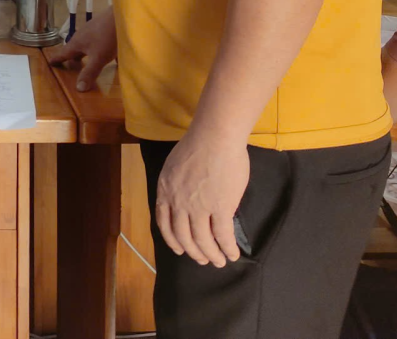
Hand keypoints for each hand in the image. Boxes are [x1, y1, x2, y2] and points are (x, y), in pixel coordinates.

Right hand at [47, 9, 116, 91]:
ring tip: (87, 59)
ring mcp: (93, 30)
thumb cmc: (107, 37)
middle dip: (72, 57)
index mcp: (77, 43)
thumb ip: (89, 73)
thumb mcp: (98, 58)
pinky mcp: (103, 27)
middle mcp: (82, 36)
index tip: (50, 62)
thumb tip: (78, 89)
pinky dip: (99, 48)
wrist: (122, 15)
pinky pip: (98, 40)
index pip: (63, 53)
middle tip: (70, 65)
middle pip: (75, 49)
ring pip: (86, 44)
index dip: (57, 59)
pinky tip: (110, 52)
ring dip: (84, 52)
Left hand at [154, 127, 249, 266]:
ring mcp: (198, 207)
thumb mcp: (175, 166)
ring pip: (203, 241)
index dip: (172, 239)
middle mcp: (178, 202)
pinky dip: (228, 248)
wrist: (215, 136)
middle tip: (203, 260)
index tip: (179, 249)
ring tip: (219, 261)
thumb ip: (177, 185)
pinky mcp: (220, 208)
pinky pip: (223, 236)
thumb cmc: (198, 144)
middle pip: (183, 236)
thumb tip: (187, 200)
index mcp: (165, 190)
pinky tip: (233, 254)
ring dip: (212, 255)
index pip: (164, 222)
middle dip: (193, 252)